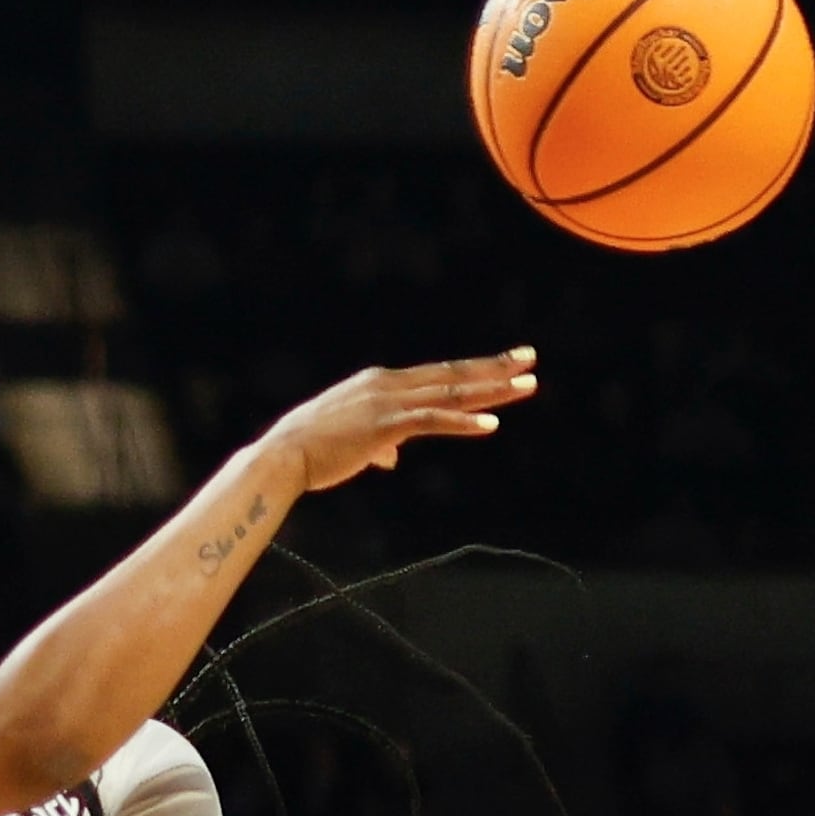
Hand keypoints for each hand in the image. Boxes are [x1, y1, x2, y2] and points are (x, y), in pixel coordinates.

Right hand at [261, 350, 537, 494]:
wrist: (283, 456)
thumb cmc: (312, 451)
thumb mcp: (351, 442)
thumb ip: (378, 445)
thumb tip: (391, 457)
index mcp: (382, 384)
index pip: (438, 376)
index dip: (474, 371)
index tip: (506, 365)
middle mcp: (388, 384)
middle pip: (452, 375)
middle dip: (495, 368)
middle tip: (531, 358)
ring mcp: (388, 402)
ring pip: (450, 393)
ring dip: (492, 390)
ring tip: (528, 385)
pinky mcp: (385, 425)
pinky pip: (432, 420)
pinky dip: (463, 421)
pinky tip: (492, 424)